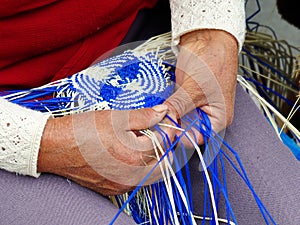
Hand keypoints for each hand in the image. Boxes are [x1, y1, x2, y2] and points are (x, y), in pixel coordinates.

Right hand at [37, 105, 175, 195]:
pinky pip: (137, 180)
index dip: (169, 128)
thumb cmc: (82, 130)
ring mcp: (123, 185)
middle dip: (165, 146)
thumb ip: (145, 116)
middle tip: (155, 132)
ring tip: (140, 141)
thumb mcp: (116, 117)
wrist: (55, 148)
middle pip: (165, 162)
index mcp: (135, 155)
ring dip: (154, 157)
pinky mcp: (114, 189)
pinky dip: (140, 167)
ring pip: (153, 174)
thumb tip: (163, 112)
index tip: (167, 120)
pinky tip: (128, 153)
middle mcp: (132, 176)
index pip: (166, 142)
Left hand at [164, 29, 238, 146]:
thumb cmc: (213, 61)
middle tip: (154, 127)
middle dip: (171, 129)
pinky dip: (164, 109)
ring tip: (153, 118)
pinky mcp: (183, 97)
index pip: (197, 139)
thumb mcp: (195, 89)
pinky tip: (154, 109)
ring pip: (177, 120)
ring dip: (166, 119)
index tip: (163, 134)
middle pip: (186, 131)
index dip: (180, 138)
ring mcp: (194, 106)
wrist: (207, 38)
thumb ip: (178, 107)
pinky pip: (172, 108)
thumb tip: (163, 122)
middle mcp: (207, 116)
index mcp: (218, 119)